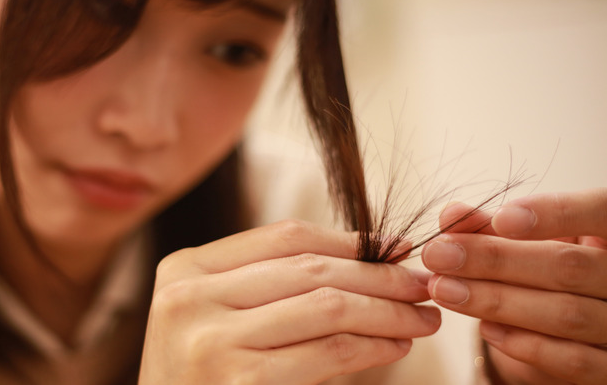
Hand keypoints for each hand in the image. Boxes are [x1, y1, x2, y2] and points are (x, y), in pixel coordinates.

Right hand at [138, 220, 440, 384]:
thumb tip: (367, 254)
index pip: (283, 237)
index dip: (347, 239)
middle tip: (421, 282)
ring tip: (421, 317)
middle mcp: (191, 298)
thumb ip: (271, 284)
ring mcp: (212, 341)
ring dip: (387, 310)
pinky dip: (372, 347)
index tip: (394, 247)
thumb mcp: (216, 316)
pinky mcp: (243, 383)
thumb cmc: (204, 377)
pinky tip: (395, 347)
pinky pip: (328, 352)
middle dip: (378, 274)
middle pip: (309, 268)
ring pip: (327, 306)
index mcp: (185, 269)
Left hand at [422, 188, 606, 383]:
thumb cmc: (546, 264)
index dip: (556, 214)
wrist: (571, 324)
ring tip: (446, 290)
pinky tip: (485, 328)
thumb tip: (453, 215)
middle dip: (497, 260)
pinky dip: (525, 344)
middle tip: (440, 255)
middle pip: (573, 267)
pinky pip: (576, 361)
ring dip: (498, 302)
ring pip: (568, 314)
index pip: (605, 211)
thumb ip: (491, 223)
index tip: (500, 219)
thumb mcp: (525, 237)